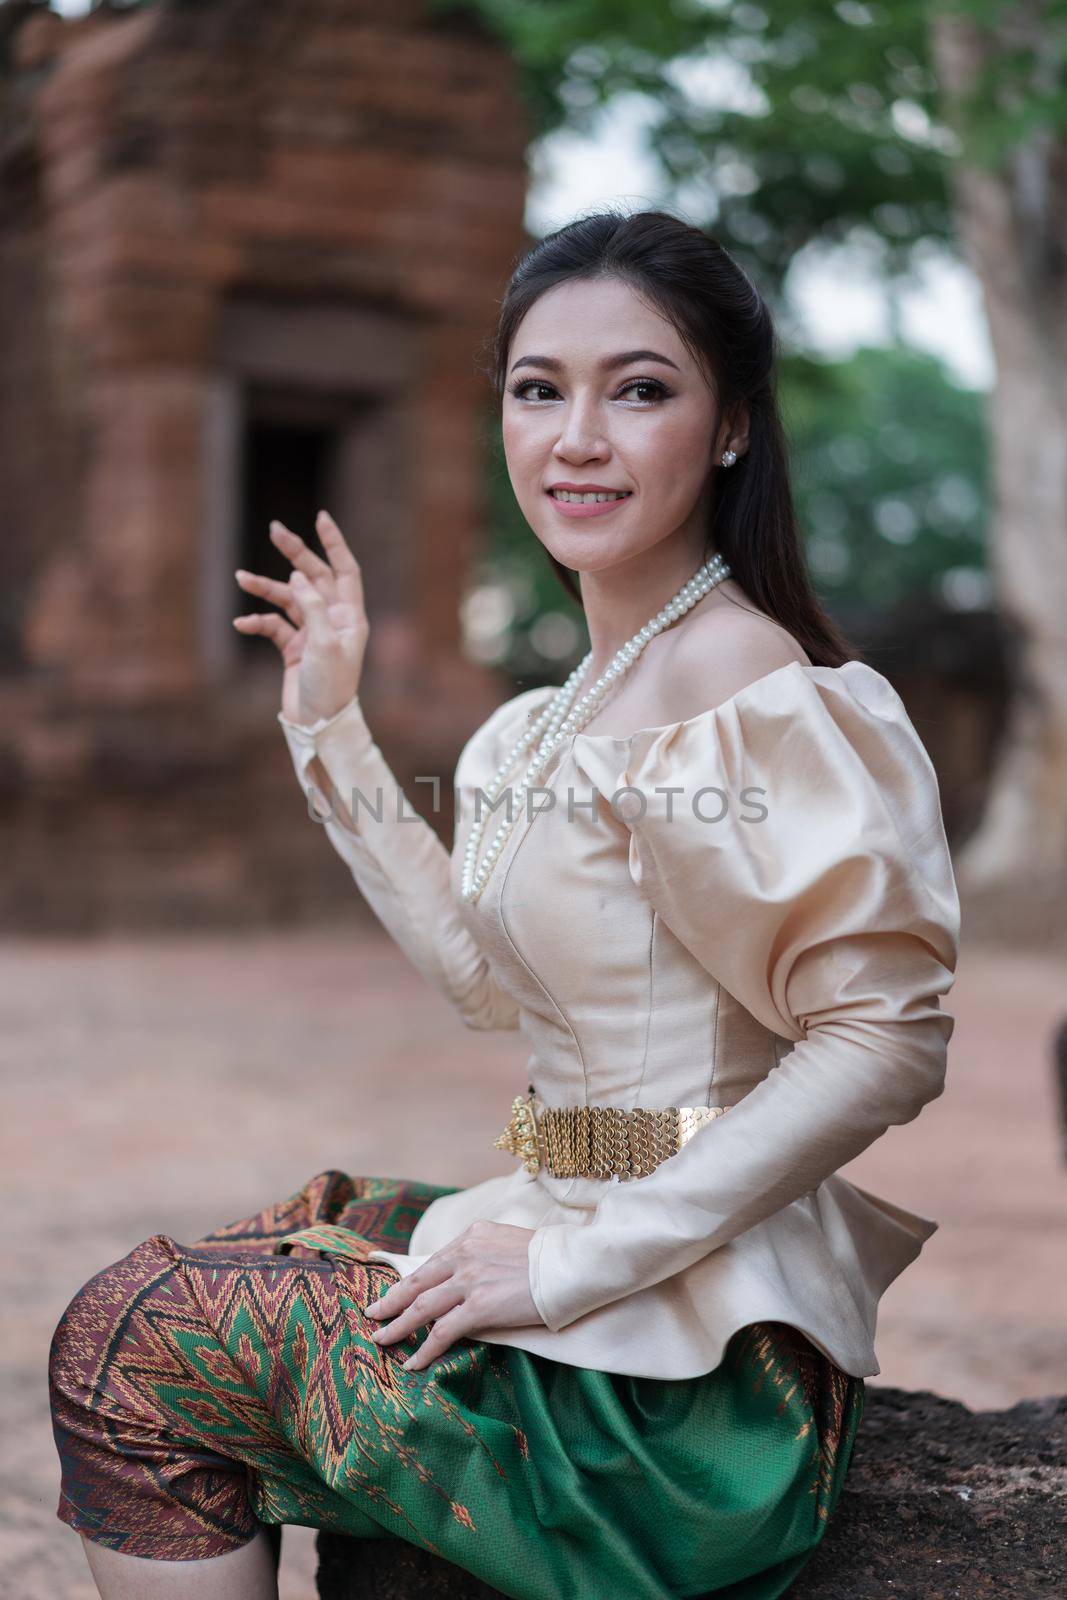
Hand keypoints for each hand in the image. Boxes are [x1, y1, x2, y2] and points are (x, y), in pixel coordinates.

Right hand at [232, 509, 369, 725]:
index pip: (345, 570)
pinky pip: (273, 626)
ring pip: (288, 599)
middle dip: (294, 554)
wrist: (318, 724)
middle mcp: (332, 621)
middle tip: (274, 529)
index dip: (334, 544)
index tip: (320, 518)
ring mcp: (312, 633)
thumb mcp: (323, 644)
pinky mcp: (293, 649)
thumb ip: (311, 607)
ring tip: (241, 577)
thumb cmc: (330, 686)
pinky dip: (257, 622)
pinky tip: (242, 624)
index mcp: (350, 617)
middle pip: (313, 577)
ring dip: (265, 588)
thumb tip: (296, 575)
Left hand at [363, 1221, 545, 1370]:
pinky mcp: (479, 1307)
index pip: (433, 1263)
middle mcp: (465, 1254)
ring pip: (422, 1308)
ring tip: (382, 1340)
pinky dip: (425, 1349)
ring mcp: (469, 1280)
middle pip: (417, 1283)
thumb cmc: (549, 1257)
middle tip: (373, 1314)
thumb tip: (469, 1277)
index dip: (411, 1281)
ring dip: (398, 1326)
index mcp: (472, 1236)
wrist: (570, 1264)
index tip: (396, 1293)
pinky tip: (415, 1362)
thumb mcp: (508, 1242)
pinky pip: (443, 1332)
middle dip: (391, 1301)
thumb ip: (484, 1255)